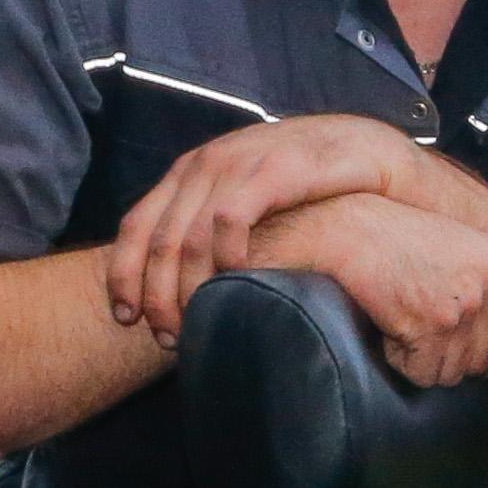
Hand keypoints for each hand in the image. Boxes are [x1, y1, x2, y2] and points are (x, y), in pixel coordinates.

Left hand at [105, 114, 427, 341]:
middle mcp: (204, 165)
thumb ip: (214, 228)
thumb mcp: (247, 201)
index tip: (126, 319)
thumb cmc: (306, 185)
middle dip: (158, 297)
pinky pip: (230, 220)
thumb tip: (183, 284)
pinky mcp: (271, 169)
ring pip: (188, 238)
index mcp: (189, 172)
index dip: (124, 275)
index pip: (135, 226)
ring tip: (198, 325)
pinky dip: (226, 258)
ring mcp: (236, 164)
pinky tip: (237, 284)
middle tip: (167, 338)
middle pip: (159, 241)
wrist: (363, 148)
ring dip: (188, 289)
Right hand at [247, 193, 487, 386]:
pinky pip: (423, 374)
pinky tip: (390, 324)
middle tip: (415, 317)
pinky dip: (400, 358)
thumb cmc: (397, 239)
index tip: (435, 312)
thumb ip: (486, 290)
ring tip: (402, 317)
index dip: (463, 336)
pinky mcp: (434, 327)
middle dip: (444, 351)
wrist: (353, 227)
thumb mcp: (460, 247)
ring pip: (453, 372)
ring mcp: (466, 308)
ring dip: (422, 357)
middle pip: (481, 359)